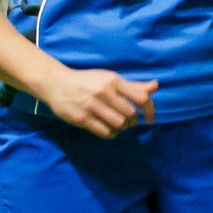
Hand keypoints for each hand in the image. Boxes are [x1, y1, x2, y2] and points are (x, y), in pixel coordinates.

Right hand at [42, 65, 157, 137]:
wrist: (56, 83)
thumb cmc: (88, 81)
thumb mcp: (110, 79)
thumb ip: (133, 86)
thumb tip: (156, 86)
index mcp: (113, 80)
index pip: (141, 98)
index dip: (150, 110)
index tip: (150, 119)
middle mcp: (103, 92)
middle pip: (130, 114)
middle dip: (133, 121)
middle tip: (129, 121)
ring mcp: (91, 105)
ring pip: (119, 124)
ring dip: (122, 128)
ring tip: (118, 125)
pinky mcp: (81, 118)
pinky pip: (104, 132)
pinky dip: (111, 134)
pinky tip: (109, 130)